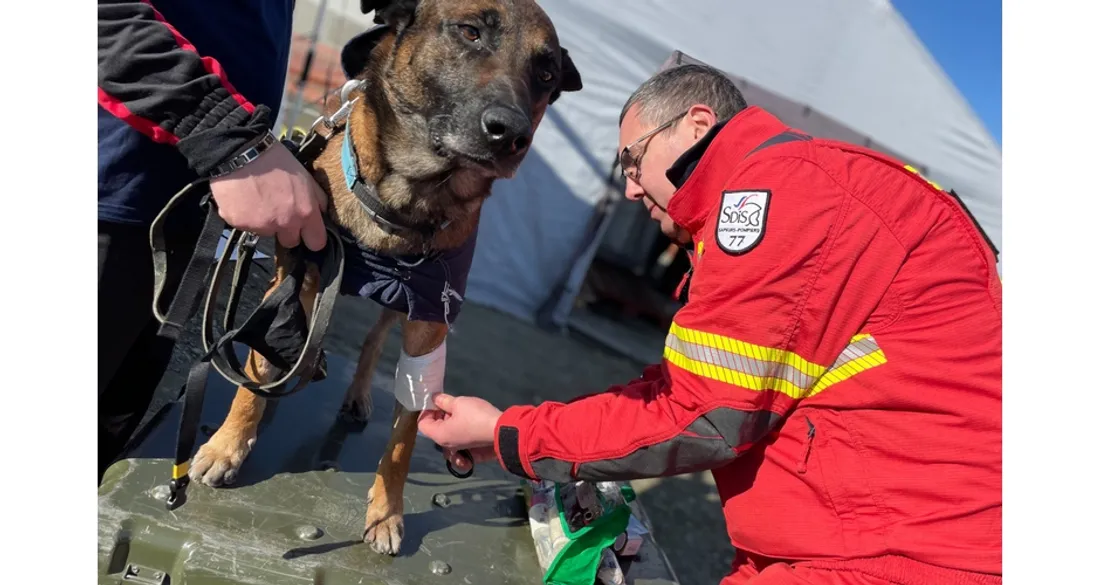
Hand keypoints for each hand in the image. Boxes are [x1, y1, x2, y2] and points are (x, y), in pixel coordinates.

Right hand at [210, 141, 328, 250]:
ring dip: (264, 223)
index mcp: (306, 212)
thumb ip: (316, 199)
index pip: (317, 243)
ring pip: (266, 234)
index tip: (306, 233)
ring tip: (258, 200)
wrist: (241, 153)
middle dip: (286, 231)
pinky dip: (245, 217)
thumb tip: (322, 213)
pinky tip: (244, 200)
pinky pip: (246, 227)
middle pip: (290, 242)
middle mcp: (286, 223)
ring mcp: (262, 226)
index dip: (312, 237)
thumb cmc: (276, 161)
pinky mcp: (241, 225)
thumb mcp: (305, 177)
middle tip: (278, 212)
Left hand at [418, 393, 502, 453]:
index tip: (437, 401)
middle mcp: (446, 445)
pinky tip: (465, 423)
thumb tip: (435, 398)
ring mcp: (458, 448)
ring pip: (447, 434)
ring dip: (449, 422)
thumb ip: (444, 401)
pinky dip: (458, 432)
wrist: (501, 430)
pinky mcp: (470, 449)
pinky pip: (458, 441)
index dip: (426, 411)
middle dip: (439, 416)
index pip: (422, 424)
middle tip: (449, 403)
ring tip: (459, 411)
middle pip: (435, 429)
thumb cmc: (476, 416)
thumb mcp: (458, 403)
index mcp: (439, 435)